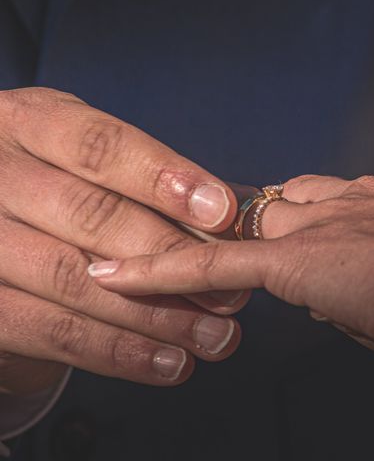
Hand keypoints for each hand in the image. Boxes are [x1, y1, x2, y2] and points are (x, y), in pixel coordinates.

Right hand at [0, 88, 247, 392]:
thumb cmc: (60, 195)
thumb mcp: (85, 166)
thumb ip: (141, 184)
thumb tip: (226, 217)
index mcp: (27, 123)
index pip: (98, 145)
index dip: (163, 177)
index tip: (222, 212)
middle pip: (89, 213)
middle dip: (171, 255)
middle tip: (232, 291)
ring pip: (73, 278)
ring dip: (156, 314)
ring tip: (216, 336)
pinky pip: (51, 332)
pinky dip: (118, 352)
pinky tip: (170, 364)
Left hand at [87, 175, 373, 381]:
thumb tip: (357, 307)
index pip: (327, 202)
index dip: (303, 217)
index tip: (291, 228)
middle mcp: (348, 204)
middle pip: (276, 205)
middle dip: (247, 224)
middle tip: (208, 236)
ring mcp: (319, 228)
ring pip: (238, 230)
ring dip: (201, 244)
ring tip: (150, 257)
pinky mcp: (294, 261)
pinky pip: (212, 266)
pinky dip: (162, 272)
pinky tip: (119, 278)